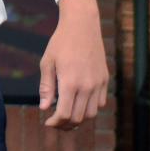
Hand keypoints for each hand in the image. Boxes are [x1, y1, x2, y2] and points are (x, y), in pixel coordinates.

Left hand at [39, 0, 108, 129]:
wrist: (82, 26)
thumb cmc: (60, 43)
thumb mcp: (47, 62)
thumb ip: (46, 87)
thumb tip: (45, 108)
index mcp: (70, 82)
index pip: (65, 114)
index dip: (55, 123)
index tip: (47, 123)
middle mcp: (87, 86)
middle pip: (78, 118)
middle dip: (65, 124)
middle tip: (55, 122)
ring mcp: (98, 83)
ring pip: (91, 113)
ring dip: (79, 118)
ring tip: (66, 115)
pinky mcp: (105, 80)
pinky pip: (100, 103)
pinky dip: (89, 108)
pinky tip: (78, 103)